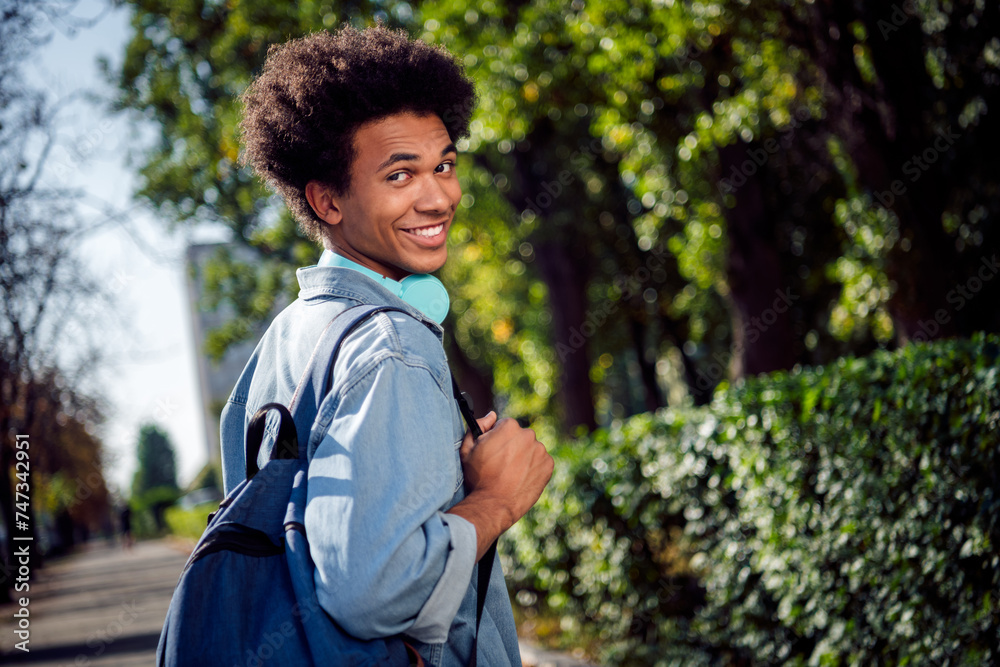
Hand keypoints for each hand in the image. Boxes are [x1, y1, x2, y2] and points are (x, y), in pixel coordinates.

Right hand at [448, 412, 553, 558]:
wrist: (493, 505)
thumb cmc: (478, 478)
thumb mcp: (467, 449)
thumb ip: (478, 426)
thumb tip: (491, 415)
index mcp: (509, 426)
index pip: (506, 426)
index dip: (498, 439)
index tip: (495, 452)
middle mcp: (528, 434)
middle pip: (520, 437)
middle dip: (513, 447)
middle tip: (502, 465)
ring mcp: (540, 450)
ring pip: (531, 449)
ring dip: (524, 457)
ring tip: (511, 474)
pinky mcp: (548, 465)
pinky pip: (541, 462)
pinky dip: (534, 468)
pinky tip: (521, 479)